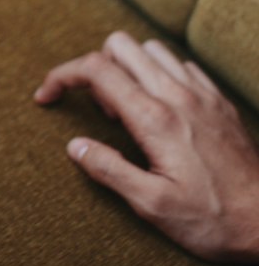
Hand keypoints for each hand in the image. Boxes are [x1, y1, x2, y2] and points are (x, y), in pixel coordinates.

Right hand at [34, 30, 258, 262]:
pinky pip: (181, 65)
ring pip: (152, 49)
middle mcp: (178, 95)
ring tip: (129, 111)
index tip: (46, 97)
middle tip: (99, 112)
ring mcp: (202, 93)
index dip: (62, 76)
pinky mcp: (219, 100)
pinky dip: (160, 75)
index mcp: (155, 119)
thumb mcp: (153, 206)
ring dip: (129, 68)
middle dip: (95, 67)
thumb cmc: (214, 220)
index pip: (96, 71)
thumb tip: (75, 145)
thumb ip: (109, 171)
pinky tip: (162, 109)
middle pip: (121, 45)